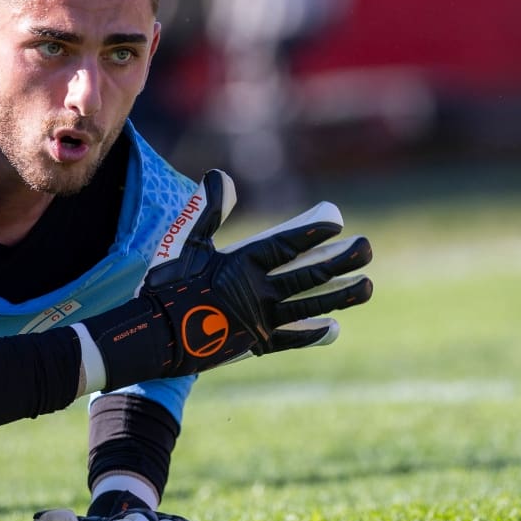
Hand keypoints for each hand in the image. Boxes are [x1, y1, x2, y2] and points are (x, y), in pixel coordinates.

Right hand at [75, 170, 372, 390]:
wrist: (153, 338)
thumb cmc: (166, 287)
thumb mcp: (182, 244)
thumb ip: (205, 211)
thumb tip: (219, 176)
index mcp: (241, 264)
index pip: (286, 244)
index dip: (313, 231)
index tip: (337, 221)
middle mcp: (258, 292)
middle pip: (310, 273)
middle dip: (343, 260)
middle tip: (367, 248)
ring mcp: (261, 321)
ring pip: (311, 305)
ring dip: (342, 296)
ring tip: (367, 286)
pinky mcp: (257, 344)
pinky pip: (292, 338)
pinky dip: (314, 333)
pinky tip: (335, 327)